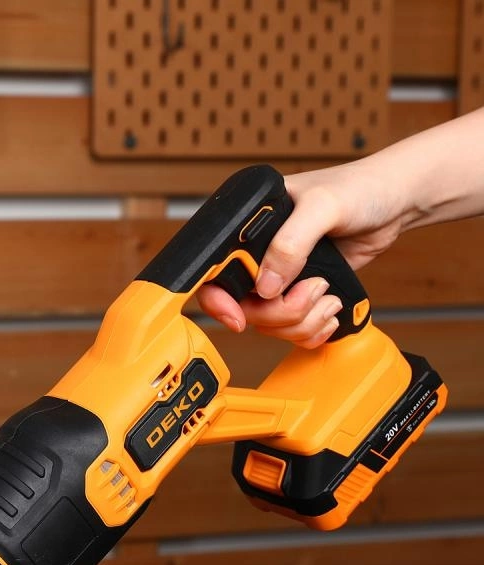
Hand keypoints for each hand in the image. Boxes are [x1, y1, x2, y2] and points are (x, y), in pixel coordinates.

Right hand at [197, 161, 409, 348]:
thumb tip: (266, 285)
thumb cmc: (361, 187)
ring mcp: (280, 276)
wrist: (396, 201)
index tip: (238, 317)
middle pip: (244, 308)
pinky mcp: (300, 292)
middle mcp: (259, 254)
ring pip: (268, 324)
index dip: (219, 299)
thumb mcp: (322, 206)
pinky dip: (311, 329)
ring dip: (301, 321)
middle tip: (312, 291)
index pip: (214, 272)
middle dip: (280, 312)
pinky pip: (290, 329)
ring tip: (327, 296)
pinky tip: (329, 310)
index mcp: (248, 225)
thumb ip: (290, 242)